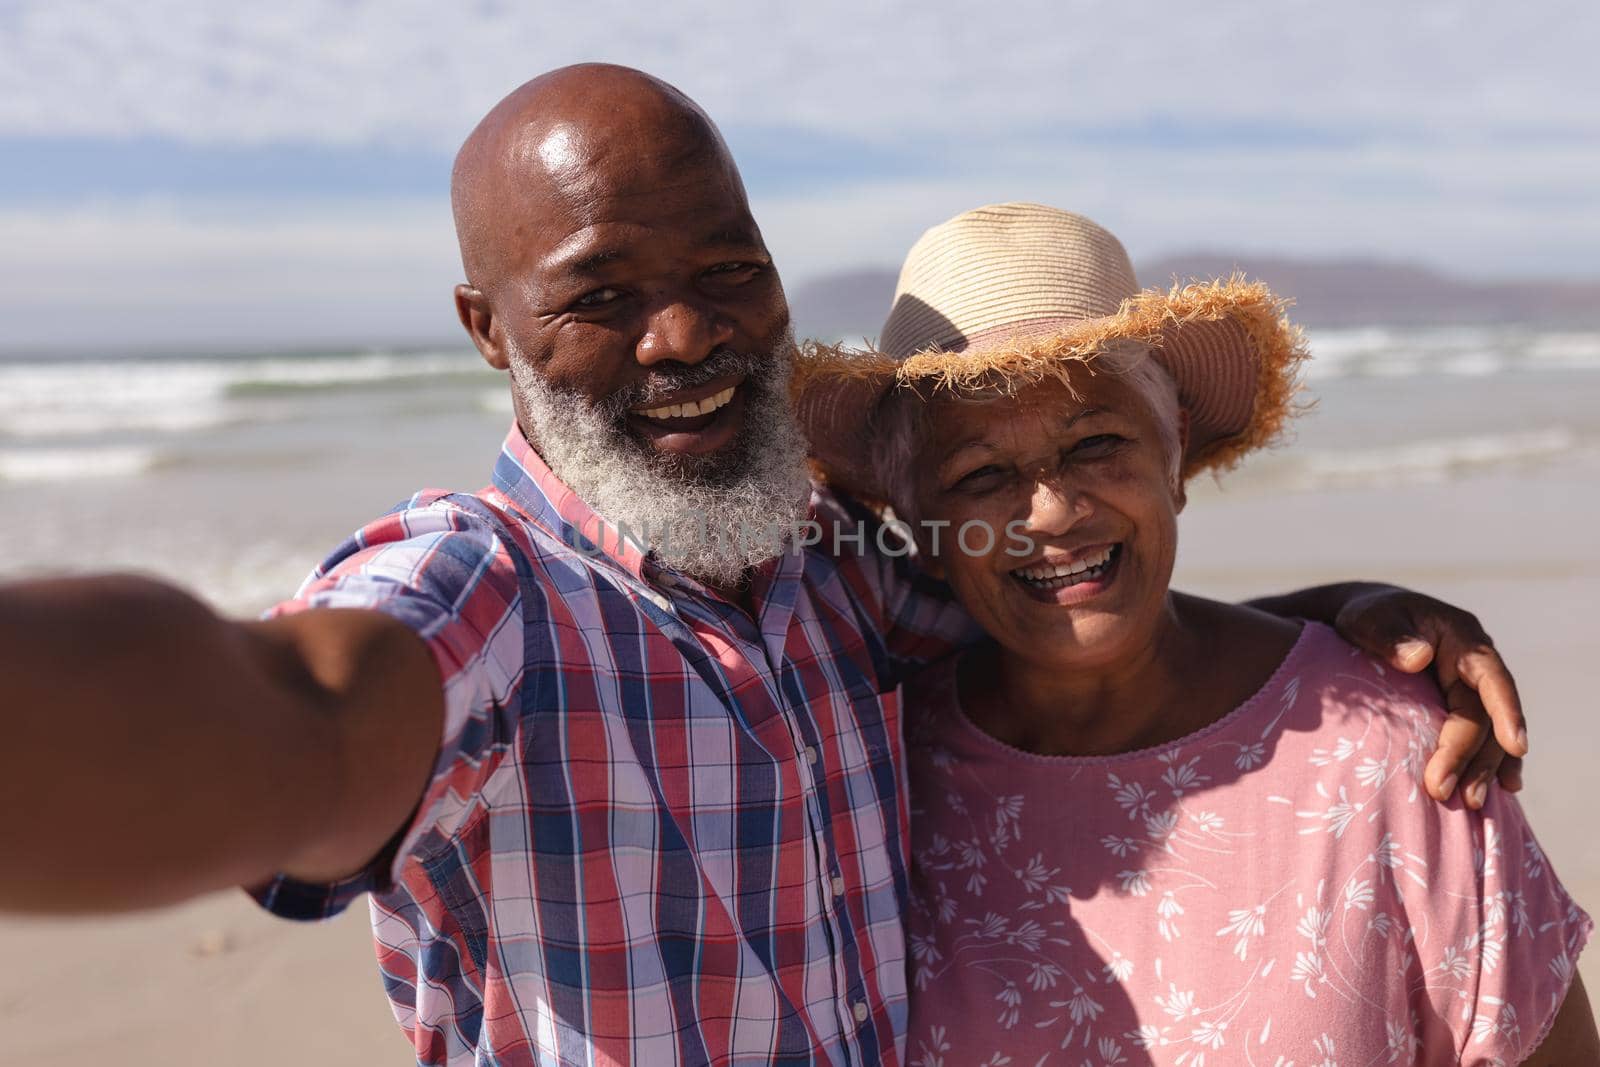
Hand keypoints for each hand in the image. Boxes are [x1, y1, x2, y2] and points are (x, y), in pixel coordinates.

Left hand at [1333, 586, 1526, 808]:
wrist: (1371, 621)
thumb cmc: (1368, 618)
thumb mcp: (1370, 619)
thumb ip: (1390, 636)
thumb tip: (1419, 657)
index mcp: (1461, 639)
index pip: (1491, 677)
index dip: (1507, 711)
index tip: (1514, 744)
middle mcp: (1475, 667)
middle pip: (1485, 716)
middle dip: (1472, 756)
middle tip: (1444, 791)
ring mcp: (1471, 689)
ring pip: (1488, 733)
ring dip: (1481, 768)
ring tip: (1469, 802)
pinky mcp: (1461, 707)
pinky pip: (1483, 738)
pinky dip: (1489, 763)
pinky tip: (1499, 791)